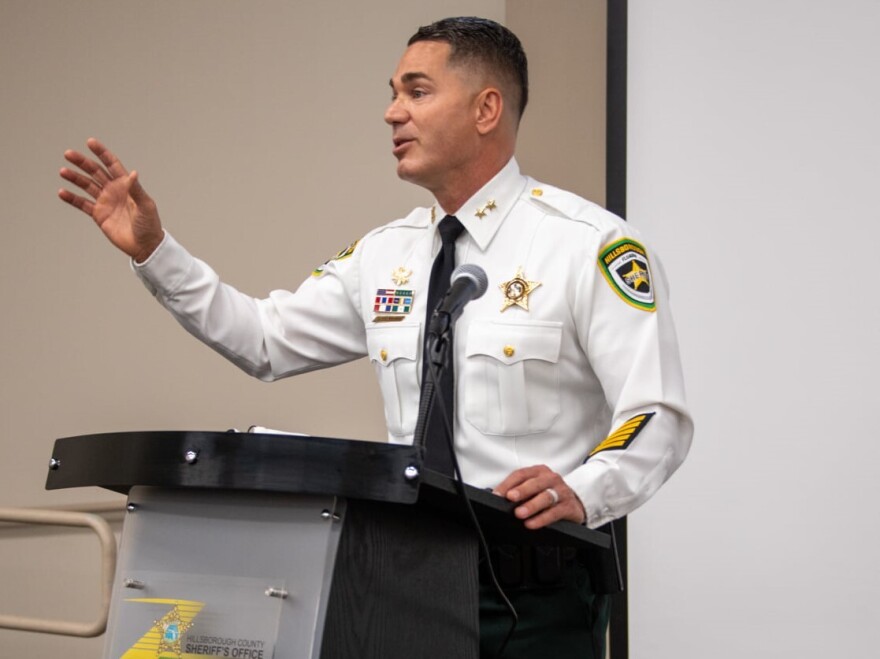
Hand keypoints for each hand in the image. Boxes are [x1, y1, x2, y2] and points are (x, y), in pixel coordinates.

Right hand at [59, 138, 163, 261]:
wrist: (145, 245)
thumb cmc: (149, 224)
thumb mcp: (145, 205)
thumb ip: (136, 190)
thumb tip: (133, 173)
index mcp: (126, 185)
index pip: (112, 164)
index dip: (102, 153)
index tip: (90, 142)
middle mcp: (114, 190)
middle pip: (95, 172)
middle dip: (82, 162)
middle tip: (68, 154)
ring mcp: (105, 201)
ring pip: (87, 185)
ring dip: (75, 178)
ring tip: (63, 171)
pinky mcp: (99, 214)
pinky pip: (83, 204)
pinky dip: (72, 198)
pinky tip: (62, 192)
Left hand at [493, 465, 586, 529]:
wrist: (575, 504)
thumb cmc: (549, 494)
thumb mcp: (534, 488)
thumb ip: (518, 491)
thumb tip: (497, 498)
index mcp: (539, 471)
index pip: (521, 474)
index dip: (508, 484)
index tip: (497, 494)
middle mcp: (551, 479)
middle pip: (535, 483)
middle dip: (521, 491)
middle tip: (510, 498)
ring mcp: (562, 492)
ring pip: (546, 497)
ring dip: (531, 505)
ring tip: (519, 514)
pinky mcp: (569, 507)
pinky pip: (555, 512)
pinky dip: (542, 519)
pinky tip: (532, 524)